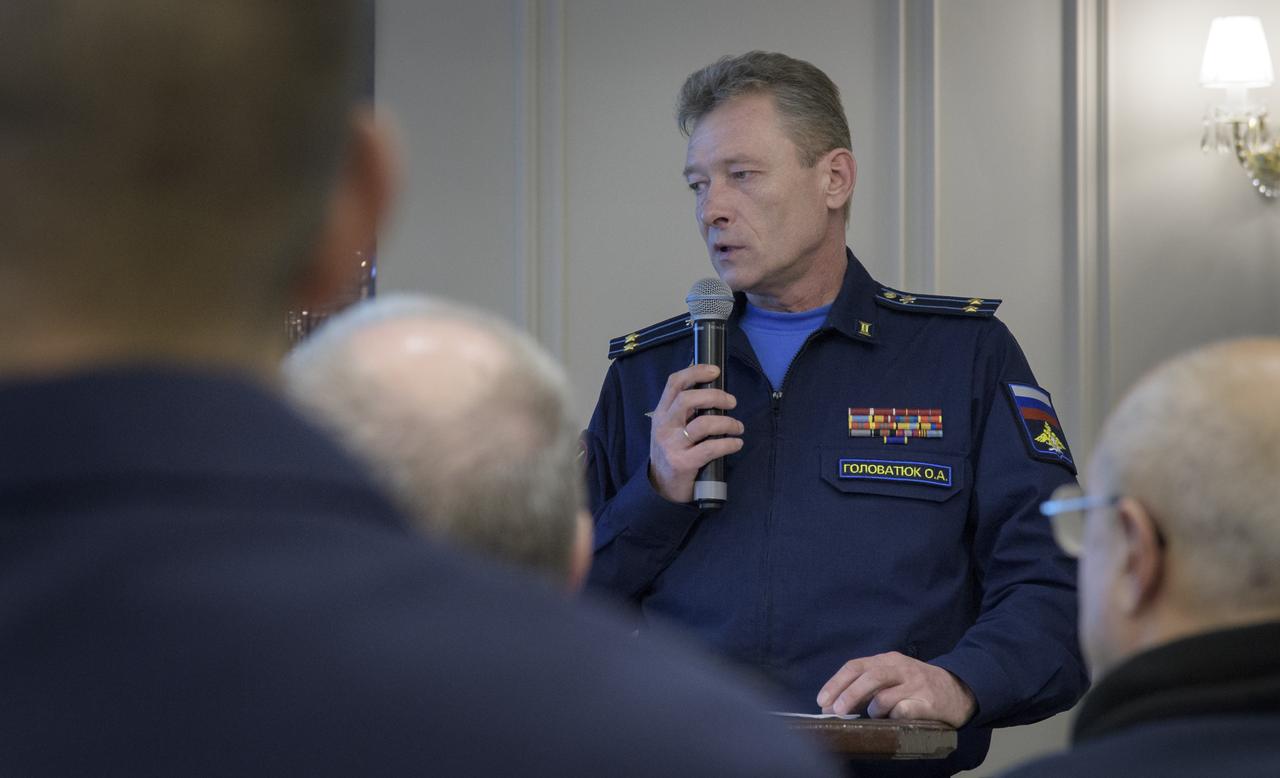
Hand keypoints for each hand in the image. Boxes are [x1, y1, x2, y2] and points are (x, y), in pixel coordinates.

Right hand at [647, 363, 743, 502]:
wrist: (661, 488)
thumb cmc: (672, 452)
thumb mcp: (670, 427)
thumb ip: (684, 410)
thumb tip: (708, 385)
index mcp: (661, 413)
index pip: (674, 384)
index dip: (695, 372)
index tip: (715, 371)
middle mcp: (664, 426)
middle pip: (687, 399)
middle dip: (715, 396)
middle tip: (732, 402)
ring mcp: (672, 445)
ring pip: (703, 424)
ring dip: (727, 422)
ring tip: (738, 426)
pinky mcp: (683, 463)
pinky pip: (710, 448)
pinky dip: (728, 444)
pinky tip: (736, 443)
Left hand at [815, 652, 975, 727]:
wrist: (957, 689)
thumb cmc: (915, 684)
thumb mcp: (892, 675)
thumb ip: (867, 685)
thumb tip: (834, 703)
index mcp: (887, 660)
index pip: (855, 666)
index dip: (836, 683)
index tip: (822, 700)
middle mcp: (900, 668)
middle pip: (870, 677)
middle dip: (849, 695)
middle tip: (836, 712)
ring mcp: (915, 685)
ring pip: (885, 696)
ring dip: (872, 709)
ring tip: (873, 716)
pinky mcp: (928, 703)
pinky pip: (904, 710)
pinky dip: (893, 716)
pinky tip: (893, 719)